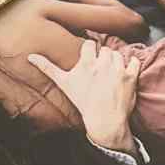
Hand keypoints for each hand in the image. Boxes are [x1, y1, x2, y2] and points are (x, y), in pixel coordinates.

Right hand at [28, 39, 139, 154]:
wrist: (104, 120)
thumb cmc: (83, 101)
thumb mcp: (63, 83)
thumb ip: (47, 67)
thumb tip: (30, 56)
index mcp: (86, 63)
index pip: (90, 43)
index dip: (90, 49)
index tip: (90, 56)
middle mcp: (102, 65)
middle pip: (105, 49)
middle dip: (103, 57)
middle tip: (101, 67)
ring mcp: (118, 71)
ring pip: (118, 54)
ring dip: (115, 60)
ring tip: (111, 71)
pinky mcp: (131, 78)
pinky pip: (134, 61)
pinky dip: (131, 63)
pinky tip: (125, 70)